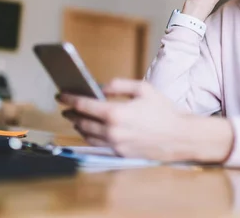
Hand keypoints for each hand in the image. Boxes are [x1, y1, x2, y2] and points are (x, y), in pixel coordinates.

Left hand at [58, 79, 192, 161]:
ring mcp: (115, 145)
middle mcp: (112, 132)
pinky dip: (89, 136)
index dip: (69, 99)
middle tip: (65, 106)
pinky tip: (89, 130)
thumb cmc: (163, 111)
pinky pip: (97, 145)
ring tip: (75, 117)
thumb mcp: (143, 88)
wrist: (179, 137)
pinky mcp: (119, 154)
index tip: (60, 95)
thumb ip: (118, 85)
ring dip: (78, 125)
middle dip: (71, 113)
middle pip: (82, 122)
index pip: (83, 105)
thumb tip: (100, 88)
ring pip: (87, 135)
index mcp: (115, 113)